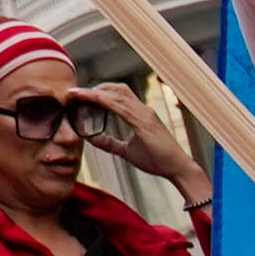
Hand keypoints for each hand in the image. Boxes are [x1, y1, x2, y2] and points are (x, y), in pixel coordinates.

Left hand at [81, 83, 203, 187]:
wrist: (177, 168)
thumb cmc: (157, 159)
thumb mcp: (127, 151)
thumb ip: (110, 144)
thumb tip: (92, 140)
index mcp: (140, 115)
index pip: (118, 95)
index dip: (100, 91)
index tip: (82, 93)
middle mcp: (143, 110)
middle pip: (117, 89)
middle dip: (96, 87)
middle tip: (76, 92)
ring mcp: (145, 114)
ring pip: (118, 95)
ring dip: (96, 92)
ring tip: (78, 93)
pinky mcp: (145, 122)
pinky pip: (122, 107)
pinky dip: (105, 101)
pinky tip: (93, 100)